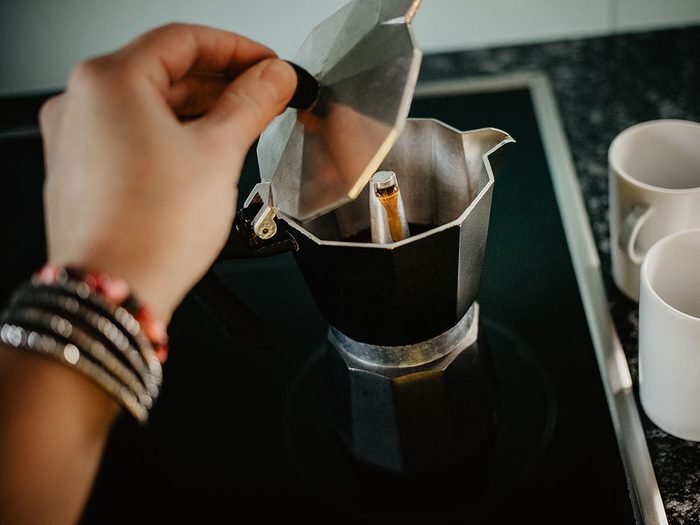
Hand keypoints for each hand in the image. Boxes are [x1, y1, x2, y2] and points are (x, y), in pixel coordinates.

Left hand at [39, 23, 296, 321]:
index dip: (237, 48)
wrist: (115, 292)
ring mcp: (77, 137)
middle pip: (164, 70)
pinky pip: (134, 134)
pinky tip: (205, 149)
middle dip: (221, 80)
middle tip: (264, 94)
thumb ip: (251, 103)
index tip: (267, 65)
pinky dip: (172, 133)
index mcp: (108, 81)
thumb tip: (274, 79)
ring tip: (243, 122)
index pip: (183, 40)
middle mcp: (81, 102)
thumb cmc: (151, 230)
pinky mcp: (83, 169)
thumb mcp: (218, 153)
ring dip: (199, 108)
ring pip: (149, 104)